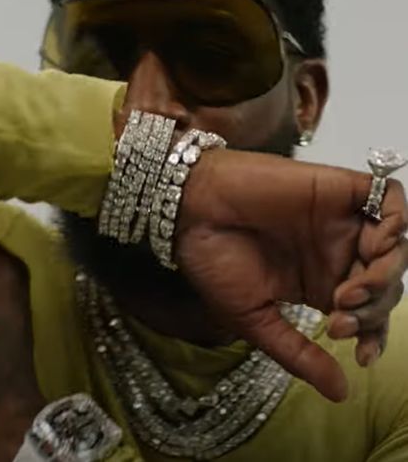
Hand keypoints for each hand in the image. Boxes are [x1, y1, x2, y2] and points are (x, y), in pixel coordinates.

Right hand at [177, 150, 407, 401]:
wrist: (195, 213)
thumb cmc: (216, 263)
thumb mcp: (254, 318)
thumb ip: (297, 352)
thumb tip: (340, 394)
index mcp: (316, 281)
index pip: (367, 311)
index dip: (374, 334)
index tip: (361, 358)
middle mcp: (334, 252)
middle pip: (386, 283)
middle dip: (374, 311)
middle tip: (338, 320)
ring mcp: (340, 220)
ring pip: (395, 247)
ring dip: (385, 276)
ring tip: (348, 294)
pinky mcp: (341, 189)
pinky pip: (391, 201)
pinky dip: (395, 228)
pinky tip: (371, 248)